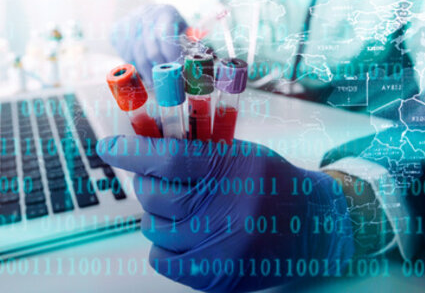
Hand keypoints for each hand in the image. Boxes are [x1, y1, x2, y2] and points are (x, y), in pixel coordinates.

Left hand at [97, 136, 353, 292]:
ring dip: (160, 216)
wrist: (315, 230)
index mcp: (235, 170)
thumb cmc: (269, 185)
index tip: (109, 148)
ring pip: (154, 228)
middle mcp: (230, 211)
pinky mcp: (216, 277)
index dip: (132, 153)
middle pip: (156, 195)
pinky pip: (161, 260)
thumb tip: (136, 147)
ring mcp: (223, 249)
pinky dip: (165, 246)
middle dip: (149, 184)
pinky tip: (186, 235)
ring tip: (188, 210)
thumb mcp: (239, 155)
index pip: (170, 159)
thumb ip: (192, 151)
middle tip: (162, 180)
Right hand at [109, 4, 187, 77]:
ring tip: (153, 82)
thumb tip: (197, 59)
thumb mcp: (183, 28)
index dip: (172, 55)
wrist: (146, 13)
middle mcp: (146, 15)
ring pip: (136, 55)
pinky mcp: (118, 29)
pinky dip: (132, 65)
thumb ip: (191, 42)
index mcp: (165, 13)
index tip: (179, 69)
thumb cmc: (170, 25)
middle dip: (158, 69)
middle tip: (165, 80)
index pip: (166, 37)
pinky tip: (140, 70)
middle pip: (150, 50)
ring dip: (145, 71)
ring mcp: (129, 22)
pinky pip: (123, 53)